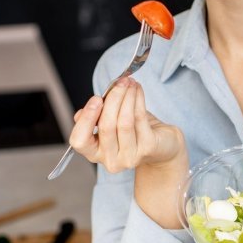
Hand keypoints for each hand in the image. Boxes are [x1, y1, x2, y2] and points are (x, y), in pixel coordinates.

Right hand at [69, 77, 183, 172]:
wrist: (162, 146)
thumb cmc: (133, 132)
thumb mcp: (110, 123)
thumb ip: (95, 117)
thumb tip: (86, 109)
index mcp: (95, 153)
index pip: (79, 141)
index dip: (86, 119)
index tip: (96, 98)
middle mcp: (111, 160)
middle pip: (106, 126)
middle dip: (113, 99)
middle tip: (119, 82)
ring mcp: (130, 157)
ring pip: (124, 122)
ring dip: (126, 97)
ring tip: (129, 82)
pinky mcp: (148, 148)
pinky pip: (140, 119)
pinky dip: (138, 100)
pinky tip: (138, 89)